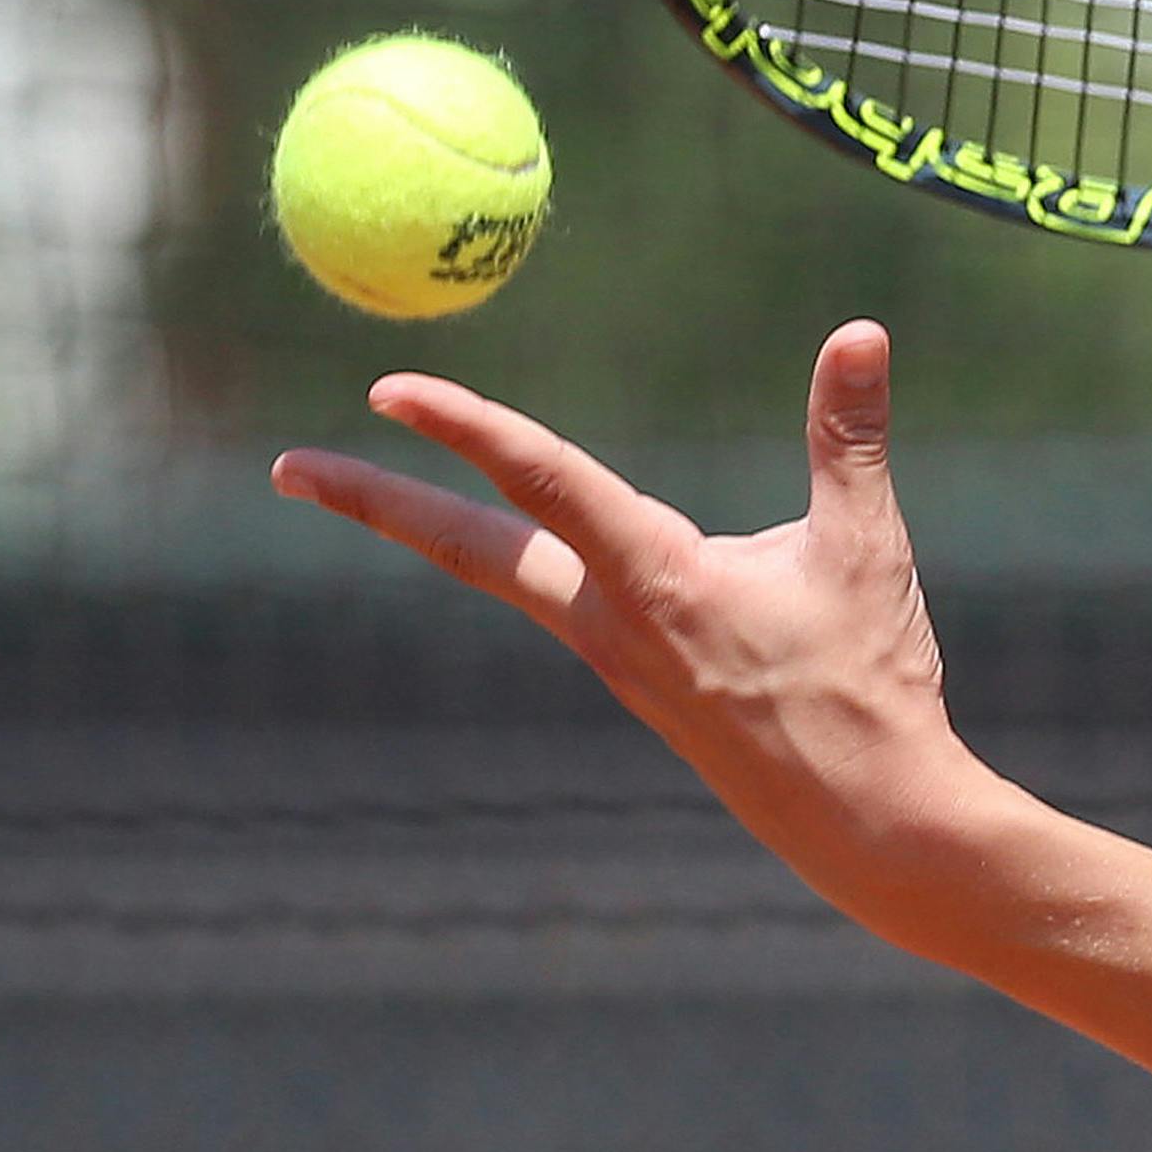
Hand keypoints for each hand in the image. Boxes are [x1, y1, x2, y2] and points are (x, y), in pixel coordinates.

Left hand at [271, 321, 988, 879]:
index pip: (543, 482)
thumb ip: (849, 438)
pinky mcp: (631, 679)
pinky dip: (503, 554)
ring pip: (498, 574)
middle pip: (465, 549)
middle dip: (374, 503)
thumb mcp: (865, 549)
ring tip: (357, 491)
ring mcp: (611, 657)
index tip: (389, 391)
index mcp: (658, 579)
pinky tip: (513, 542)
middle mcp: (610, 621)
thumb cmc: (866, 684)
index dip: (465, 428)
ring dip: (424, 527)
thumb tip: (863, 332)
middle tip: (285, 468)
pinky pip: (549, 599)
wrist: (861, 819)